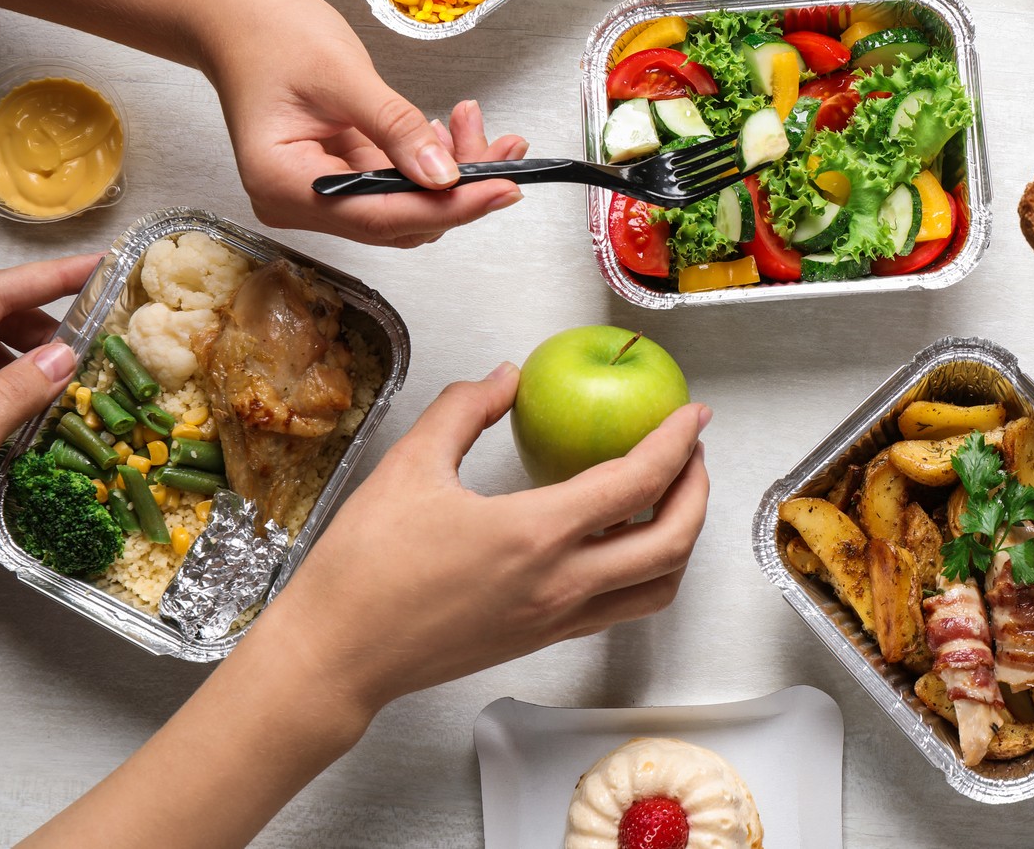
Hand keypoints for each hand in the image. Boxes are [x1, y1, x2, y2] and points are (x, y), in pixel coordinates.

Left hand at [0, 254, 100, 439]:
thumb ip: (17, 390)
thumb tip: (64, 359)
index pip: (10, 284)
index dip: (59, 273)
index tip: (107, 265)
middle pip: (3, 311)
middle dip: (46, 331)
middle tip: (87, 355)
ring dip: (26, 361)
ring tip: (57, 391)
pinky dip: (5, 379)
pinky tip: (21, 407)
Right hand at [200, 0, 527, 245]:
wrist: (233, 13)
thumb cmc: (267, 33)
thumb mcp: (341, 74)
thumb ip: (395, 127)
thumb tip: (445, 175)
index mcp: (284, 186)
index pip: (383, 216)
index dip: (450, 208)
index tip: (503, 189)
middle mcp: (299, 202)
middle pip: (400, 219)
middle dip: (460, 188)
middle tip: (508, 150)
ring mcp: (320, 192)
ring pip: (406, 205)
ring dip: (452, 172)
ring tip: (476, 123)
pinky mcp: (339, 175)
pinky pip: (397, 183)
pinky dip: (431, 160)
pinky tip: (453, 130)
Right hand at [260, 363, 711, 712]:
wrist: (336, 657)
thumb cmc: (364, 568)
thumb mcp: (409, 466)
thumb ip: (465, 410)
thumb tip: (507, 376)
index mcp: (535, 535)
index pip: (638, 483)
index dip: (677, 443)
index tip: (693, 415)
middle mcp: (561, 584)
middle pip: (672, 541)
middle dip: (697, 490)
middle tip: (691, 452)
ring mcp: (557, 618)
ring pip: (658, 586)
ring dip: (681, 538)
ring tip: (671, 496)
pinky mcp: (543, 638)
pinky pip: (622, 607)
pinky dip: (646, 570)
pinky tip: (623, 539)